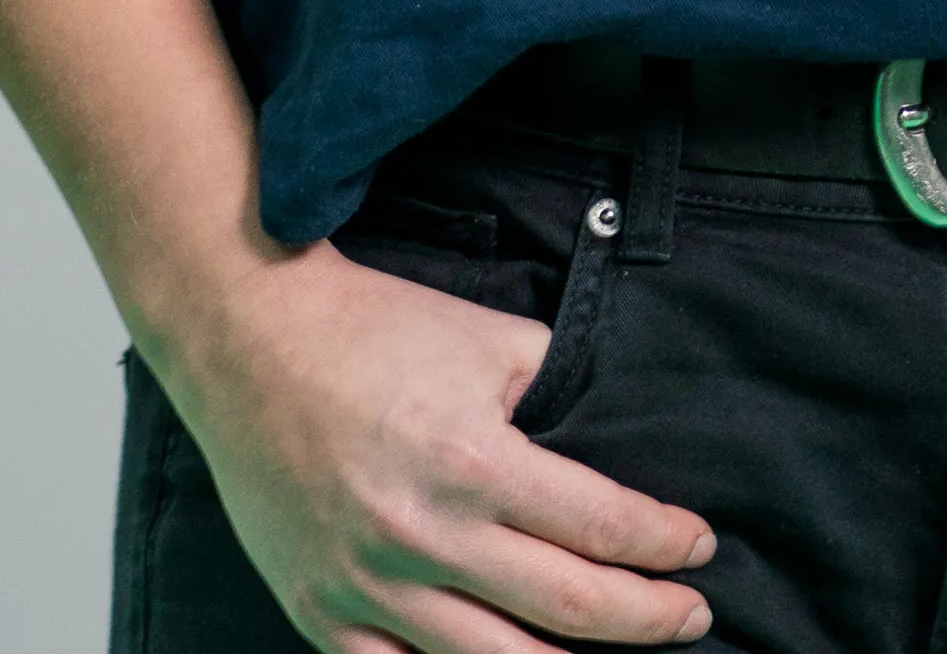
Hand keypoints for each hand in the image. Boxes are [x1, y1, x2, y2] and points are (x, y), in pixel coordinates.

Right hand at [151, 238, 718, 653]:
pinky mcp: (320, 609)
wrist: (247, 339)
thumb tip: (616, 446)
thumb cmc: (374, 329)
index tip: (699, 548)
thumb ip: (559, 395)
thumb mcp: (491, 341)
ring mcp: (367, 583)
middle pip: (569, 608)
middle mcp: (424, 535)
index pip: (605, 527)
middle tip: (691, 614)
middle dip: (648, 618)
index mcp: (475, 461)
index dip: (666, 544)